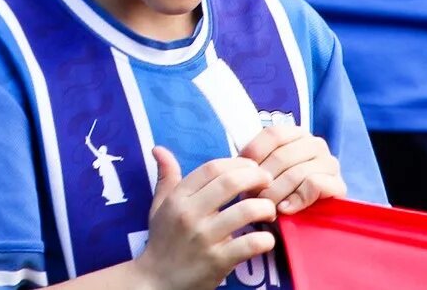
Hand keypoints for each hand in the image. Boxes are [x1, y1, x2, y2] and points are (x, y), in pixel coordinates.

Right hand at [132, 146, 276, 289]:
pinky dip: (265, 239)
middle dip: (256, 177)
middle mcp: (190, 214)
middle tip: (268, 181)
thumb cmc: (163, 242)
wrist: (157, 281)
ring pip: (245, 211)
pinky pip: (250, 244)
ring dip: (265, 207)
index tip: (251, 166)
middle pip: (230, 183)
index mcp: (178, 198)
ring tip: (269, 211)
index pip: (212, 168)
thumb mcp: (159, 207)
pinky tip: (266, 239)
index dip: (237, 162)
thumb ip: (166, 178)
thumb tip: (159, 148)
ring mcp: (205, 238)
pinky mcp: (218, 261)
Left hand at [239, 120, 346, 214]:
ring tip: (266, 206)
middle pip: (282, 156)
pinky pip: (314, 185)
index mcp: (296, 133)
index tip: (242, 173)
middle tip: (252, 197)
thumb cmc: (279, 191)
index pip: (272, 134)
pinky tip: (285, 209)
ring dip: (276, 193)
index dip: (254, 154)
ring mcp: (330, 163)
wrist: (304, 220)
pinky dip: (296, 199)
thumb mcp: (264, 171)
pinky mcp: (338, 185)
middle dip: (263, 180)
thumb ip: (253, 161)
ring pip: (295, 173)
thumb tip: (240, 162)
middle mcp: (316, 144)